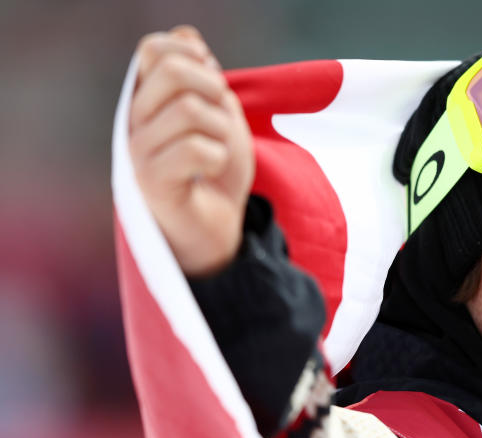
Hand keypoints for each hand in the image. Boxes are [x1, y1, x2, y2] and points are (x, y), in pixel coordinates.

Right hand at [129, 26, 253, 276]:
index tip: (213, 81)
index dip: (191, 54)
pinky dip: (218, 157)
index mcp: (147, 101)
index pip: (153, 49)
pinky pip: (196, 149)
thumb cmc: (217, 173)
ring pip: (190, 110)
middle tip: (221, 119)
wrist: (218, 230)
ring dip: (221, 130)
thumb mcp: (220, 116)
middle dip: (213, 88)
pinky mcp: (151, 183)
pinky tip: (211, 172)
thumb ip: (204, 78)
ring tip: (218, 152)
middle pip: (170, 71)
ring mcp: (137, 152)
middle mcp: (133, 122)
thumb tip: (187, 37)